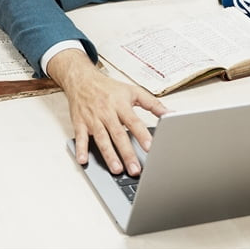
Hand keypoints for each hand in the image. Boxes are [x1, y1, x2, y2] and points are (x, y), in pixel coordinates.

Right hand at [46, 48, 166, 175]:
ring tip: (117, 169)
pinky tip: (83, 160)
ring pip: (101, 138)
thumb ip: (152, 103)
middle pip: (118, 134)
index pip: (133, 121)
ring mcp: (93, 118)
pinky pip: (80, 138)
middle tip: (135, 169)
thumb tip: (170, 113)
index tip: (150, 147)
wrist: (82, 79)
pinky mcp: (80, 123)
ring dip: (108, 155)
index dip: (142, 134)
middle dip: (127, 153)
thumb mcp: (133, 91)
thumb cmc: (108, 88)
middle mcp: (107, 112)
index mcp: (120, 104)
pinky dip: (81, 149)